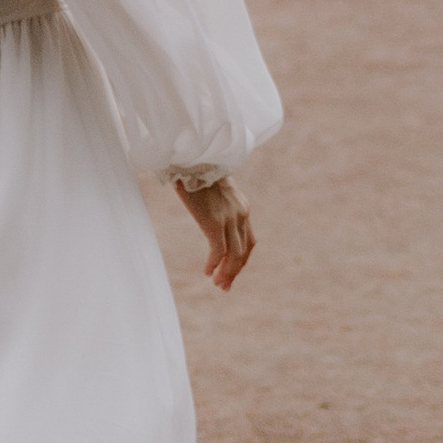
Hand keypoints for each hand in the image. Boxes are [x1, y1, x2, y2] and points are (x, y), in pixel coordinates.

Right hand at [175, 174, 253, 291]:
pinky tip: (207, 272)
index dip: (240, 259)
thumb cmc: (197, 168)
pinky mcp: (215, 222)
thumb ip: (216, 202)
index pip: (248, 241)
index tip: (230, 271)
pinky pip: (218, 251)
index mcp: (242, 207)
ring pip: (235, 255)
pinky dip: (214, 264)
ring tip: (218, 284)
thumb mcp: (213, 187)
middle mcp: (241, 214)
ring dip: (227, 272)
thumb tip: (205, 207)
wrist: (193, 156)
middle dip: (235, 270)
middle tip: (225, 286)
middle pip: (244, 251)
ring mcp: (229, 219)